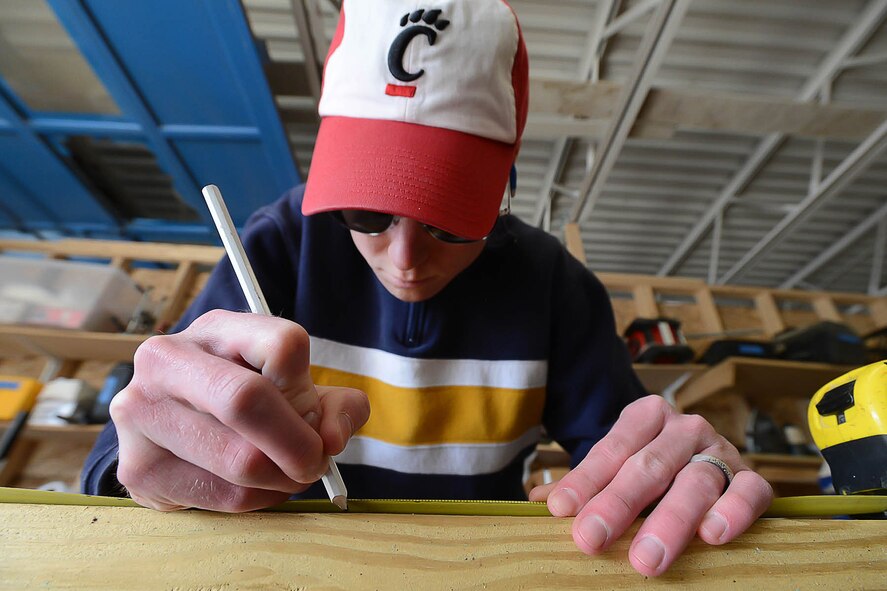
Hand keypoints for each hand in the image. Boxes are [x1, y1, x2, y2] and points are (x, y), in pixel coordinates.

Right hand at [110, 310, 369, 511]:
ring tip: (285, 474)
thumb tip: (332, 439)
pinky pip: (223, 495)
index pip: (284, 345)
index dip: (309, 391)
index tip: (313, 418)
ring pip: (240, 460)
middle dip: (298, 445)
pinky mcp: (138, 467)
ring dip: (282, 479)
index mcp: (217, 329)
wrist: (176, 437)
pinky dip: (258, 500)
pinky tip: (255, 487)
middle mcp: (167, 359)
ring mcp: (142, 412)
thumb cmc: (250, 406)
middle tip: (313, 463)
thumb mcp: (300, 391)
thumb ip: (338, 407)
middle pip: (247, 400)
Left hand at [529, 395, 772, 576]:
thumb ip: (581, 486)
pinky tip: (713, 535)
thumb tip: (535, 500)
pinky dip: (734, 511)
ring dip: (669, 522)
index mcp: (645, 417)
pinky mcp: (751, 479)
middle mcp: (684, 428)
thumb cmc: (649, 474)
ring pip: (696, 482)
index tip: (560, 511)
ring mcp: (721, 451)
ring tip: (646, 560)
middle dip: (617, 504)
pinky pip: (750, 492)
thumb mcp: (614, 472)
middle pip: (648, 466)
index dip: (585, 480)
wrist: (705, 465)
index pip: (612, 448)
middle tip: (591, 539)